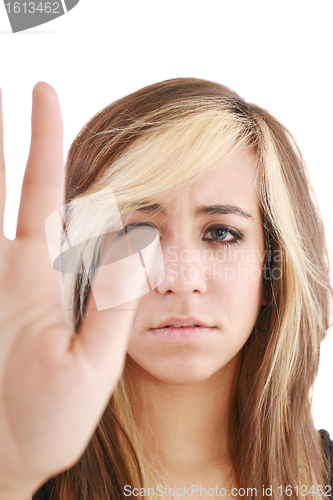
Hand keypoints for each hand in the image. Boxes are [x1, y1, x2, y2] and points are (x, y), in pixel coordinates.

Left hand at [0, 83, 147, 494]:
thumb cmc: (42, 418)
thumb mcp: (91, 369)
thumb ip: (110, 305)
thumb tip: (132, 244)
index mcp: (29, 285)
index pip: (39, 198)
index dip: (43, 144)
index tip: (42, 94)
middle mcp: (8, 276)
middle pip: (8, 197)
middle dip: (8, 144)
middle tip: (10, 96)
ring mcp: (3, 288)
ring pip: (11, 221)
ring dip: (9, 176)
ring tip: (13, 138)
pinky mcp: (7, 303)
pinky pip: (18, 249)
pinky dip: (22, 219)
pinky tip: (44, 219)